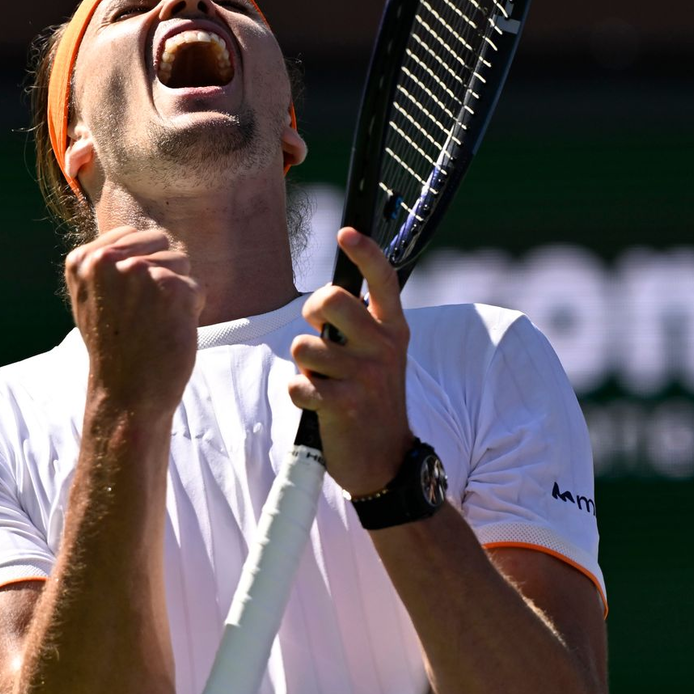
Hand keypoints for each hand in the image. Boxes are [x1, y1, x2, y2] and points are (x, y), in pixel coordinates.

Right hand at [65, 226, 203, 416]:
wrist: (127, 393)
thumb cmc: (114, 348)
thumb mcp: (93, 298)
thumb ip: (110, 264)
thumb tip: (145, 237)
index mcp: (83, 260)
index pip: (132, 235)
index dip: (140, 265)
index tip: (127, 300)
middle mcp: (108, 260)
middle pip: (160, 242)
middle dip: (161, 273)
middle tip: (143, 314)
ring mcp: (141, 272)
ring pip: (181, 262)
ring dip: (177, 291)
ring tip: (155, 322)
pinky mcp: (173, 288)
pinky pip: (197, 286)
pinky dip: (191, 310)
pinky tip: (169, 330)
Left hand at [288, 228, 412, 496]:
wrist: (386, 460)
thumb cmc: (374, 400)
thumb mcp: (381, 356)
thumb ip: (362, 325)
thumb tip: (331, 294)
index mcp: (394, 329)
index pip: (383, 279)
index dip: (364, 252)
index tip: (346, 233)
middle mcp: (384, 347)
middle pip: (332, 300)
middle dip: (312, 311)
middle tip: (317, 329)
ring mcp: (366, 376)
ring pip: (305, 347)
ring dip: (305, 365)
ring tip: (325, 382)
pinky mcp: (345, 405)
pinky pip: (299, 384)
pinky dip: (300, 394)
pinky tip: (318, 404)